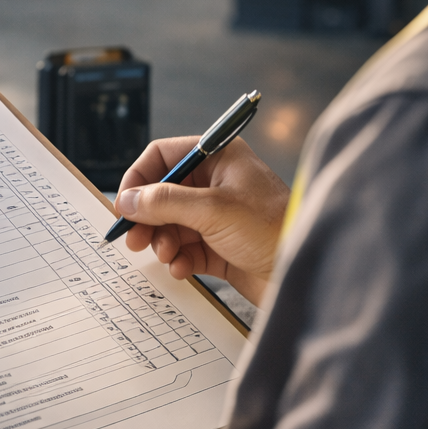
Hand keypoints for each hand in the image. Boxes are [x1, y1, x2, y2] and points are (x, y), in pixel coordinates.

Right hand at [115, 137, 288, 305]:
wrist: (302, 272)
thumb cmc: (272, 229)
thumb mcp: (213, 209)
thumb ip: (165, 202)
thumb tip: (129, 199)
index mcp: (219, 159)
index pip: (163, 156)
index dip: (139, 178)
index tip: (125, 205)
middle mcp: (216, 184)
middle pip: (162, 194)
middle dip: (147, 218)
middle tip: (135, 239)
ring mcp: (217, 216)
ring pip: (170, 224)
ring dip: (162, 241)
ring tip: (167, 254)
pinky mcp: (219, 246)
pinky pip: (184, 248)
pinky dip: (178, 259)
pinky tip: (183, 267)